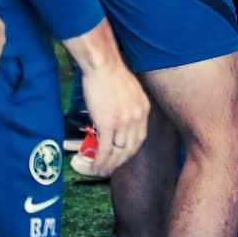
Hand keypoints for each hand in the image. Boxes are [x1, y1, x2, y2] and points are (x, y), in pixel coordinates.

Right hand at [64, 20, 148, 175]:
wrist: (103, 65)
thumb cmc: (111, 74)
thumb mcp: (129, 91)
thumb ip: (128, 106)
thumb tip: (119, 117)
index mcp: (143, 110)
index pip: (140, 138)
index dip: (129, 152)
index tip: (121, 158)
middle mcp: (137, 118)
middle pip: (130, 148)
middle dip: (119, 162)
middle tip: (109, 169)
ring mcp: (123, 122)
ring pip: (117, 152)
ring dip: (107, 165)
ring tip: (98, 171)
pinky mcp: (108, 123)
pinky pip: (105, 148)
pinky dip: (99, 160)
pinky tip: (94, 166)